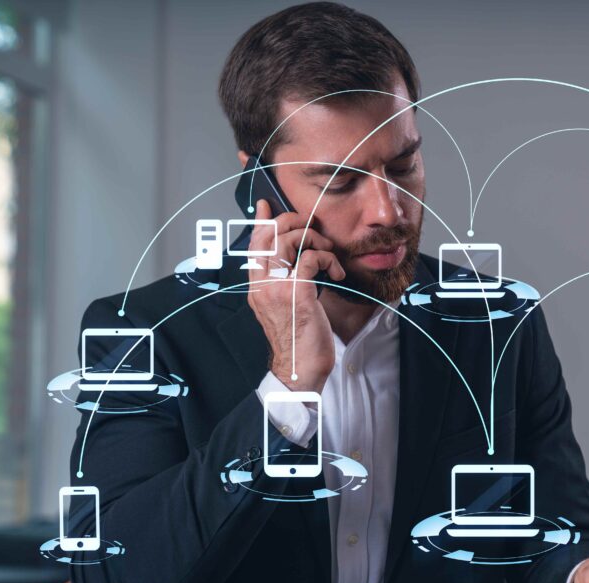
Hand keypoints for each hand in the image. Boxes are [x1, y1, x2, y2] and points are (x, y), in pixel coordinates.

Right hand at [246, 199, 344, 392]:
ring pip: (289, 241)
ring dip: (314, 239)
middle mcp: (262, 285)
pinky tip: (335, 271)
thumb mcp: (287, 308)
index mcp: (256, 288)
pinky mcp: (297, 293)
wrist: (300, 371)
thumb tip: (298, 261)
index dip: (260, 222)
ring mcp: (277, 288)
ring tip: (327, 252)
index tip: (266, 206)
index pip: (254, 245)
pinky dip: (327, 258)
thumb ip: (286, 283)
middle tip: (313, 227)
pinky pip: (310, 258)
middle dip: (294, 222)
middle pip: (270, 235)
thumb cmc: (298, 341)